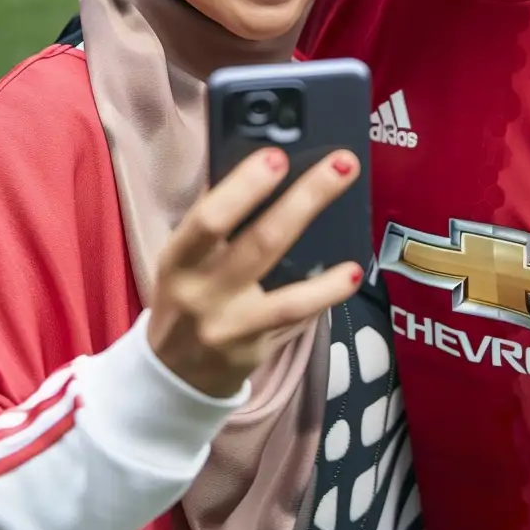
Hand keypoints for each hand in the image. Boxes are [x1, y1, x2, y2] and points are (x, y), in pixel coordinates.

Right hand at [146, 145, 364, 399]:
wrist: (174, 373)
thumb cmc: (185, 298)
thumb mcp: (183, 261)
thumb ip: (212, 224)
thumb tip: (256, 168)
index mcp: (178, 260)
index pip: (208, 219)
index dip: (243, 188)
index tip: (276, 157)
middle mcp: (201, 294)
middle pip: (258, 243)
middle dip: (303, 200)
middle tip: (340, 164)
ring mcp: (230, 325)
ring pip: (284, 288)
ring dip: (326, 258)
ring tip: (355, 226)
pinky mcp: (254, 347)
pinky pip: (296, 316)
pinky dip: (325, 293)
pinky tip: (351, 273)